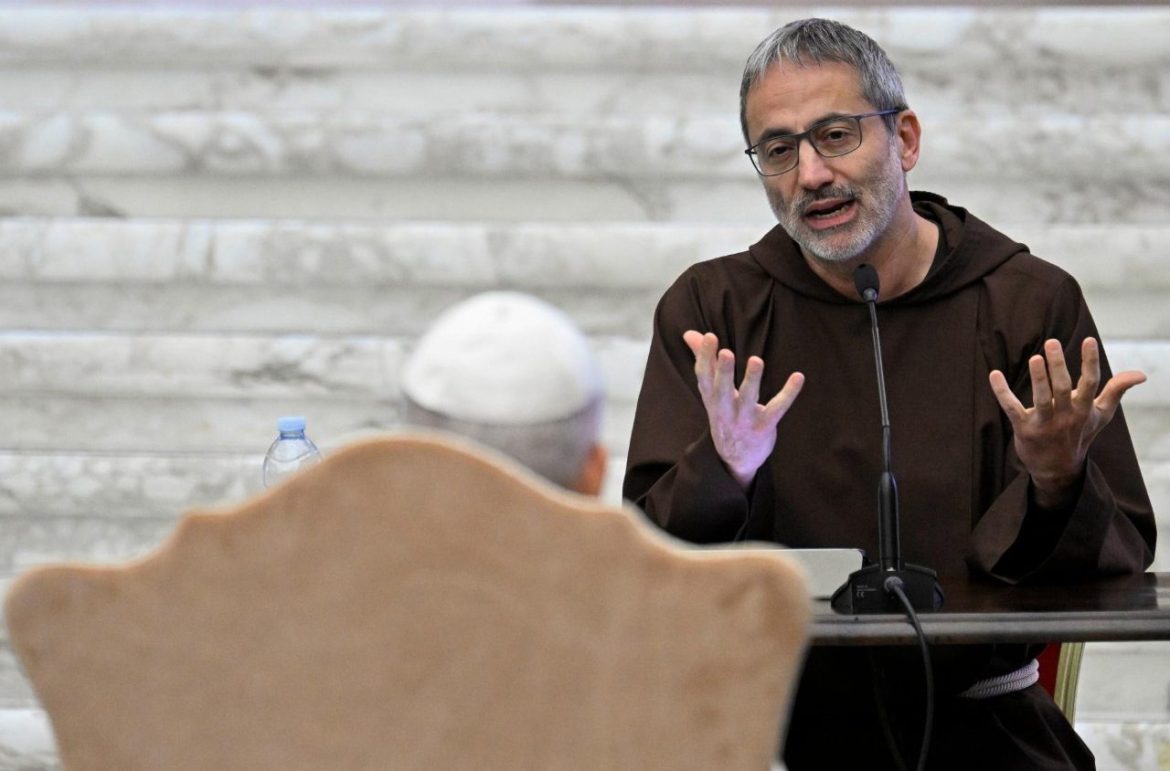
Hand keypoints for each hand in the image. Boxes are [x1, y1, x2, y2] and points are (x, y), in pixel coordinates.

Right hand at [683, 330, 803, 489]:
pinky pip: (777, 409)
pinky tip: (798, 377)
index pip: (704, 377)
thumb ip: (705, 361)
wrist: (735, 460)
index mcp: (712, 399)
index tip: (709, 337)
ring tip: (756, 360)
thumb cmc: (725, 415)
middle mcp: (725, 410)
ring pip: (748, 399)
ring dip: (752, 380)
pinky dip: (788, 394)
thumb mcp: (712, 392)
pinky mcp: (764, 428)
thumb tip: (689, 333)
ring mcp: (744, 420)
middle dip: (723, 371)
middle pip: (721, 390)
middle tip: (726, 352)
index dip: (705, 357)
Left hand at [989, 337, 1145, 508]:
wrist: (1058, 469)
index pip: (1090, 383)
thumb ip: (1116, 391)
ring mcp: (1045, 423)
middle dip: (1058, 365)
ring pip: (1041, 399)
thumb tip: (1141, 374)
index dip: (1090, 362)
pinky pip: (1012, 408)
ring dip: (1038, 378)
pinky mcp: (1024, 429)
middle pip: (1062, 388)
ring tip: (1035, 358)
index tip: (1088, 340)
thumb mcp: (1101, 415)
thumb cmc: (1080, 434)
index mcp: (1084, 409)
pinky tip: (994, 374)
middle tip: (1051, 342)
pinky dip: (1002, 392)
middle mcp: (1066, 416)